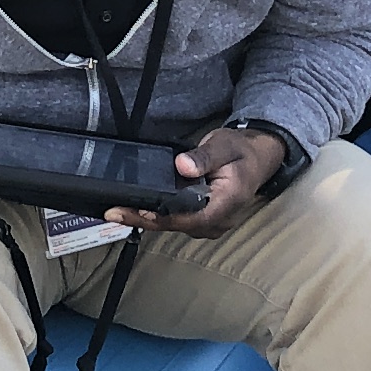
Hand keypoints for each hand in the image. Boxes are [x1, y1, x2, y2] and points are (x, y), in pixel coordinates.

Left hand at [107, 123, 284, 238]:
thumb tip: (183, 165)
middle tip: (113, 212)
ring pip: (174, 226)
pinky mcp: (202, 220)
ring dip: (146, 219)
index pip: (188, 217)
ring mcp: (210, 224)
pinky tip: (136, 209)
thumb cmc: (241, 152)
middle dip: (143, 219)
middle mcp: (217, 220)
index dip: (159, 216)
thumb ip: (204, 156)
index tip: (133, 210)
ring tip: (118, 212)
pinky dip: (156, 215)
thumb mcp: (224, 145)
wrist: (257, 158)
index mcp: (226, 203)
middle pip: (175, 225)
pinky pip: (177, 221)